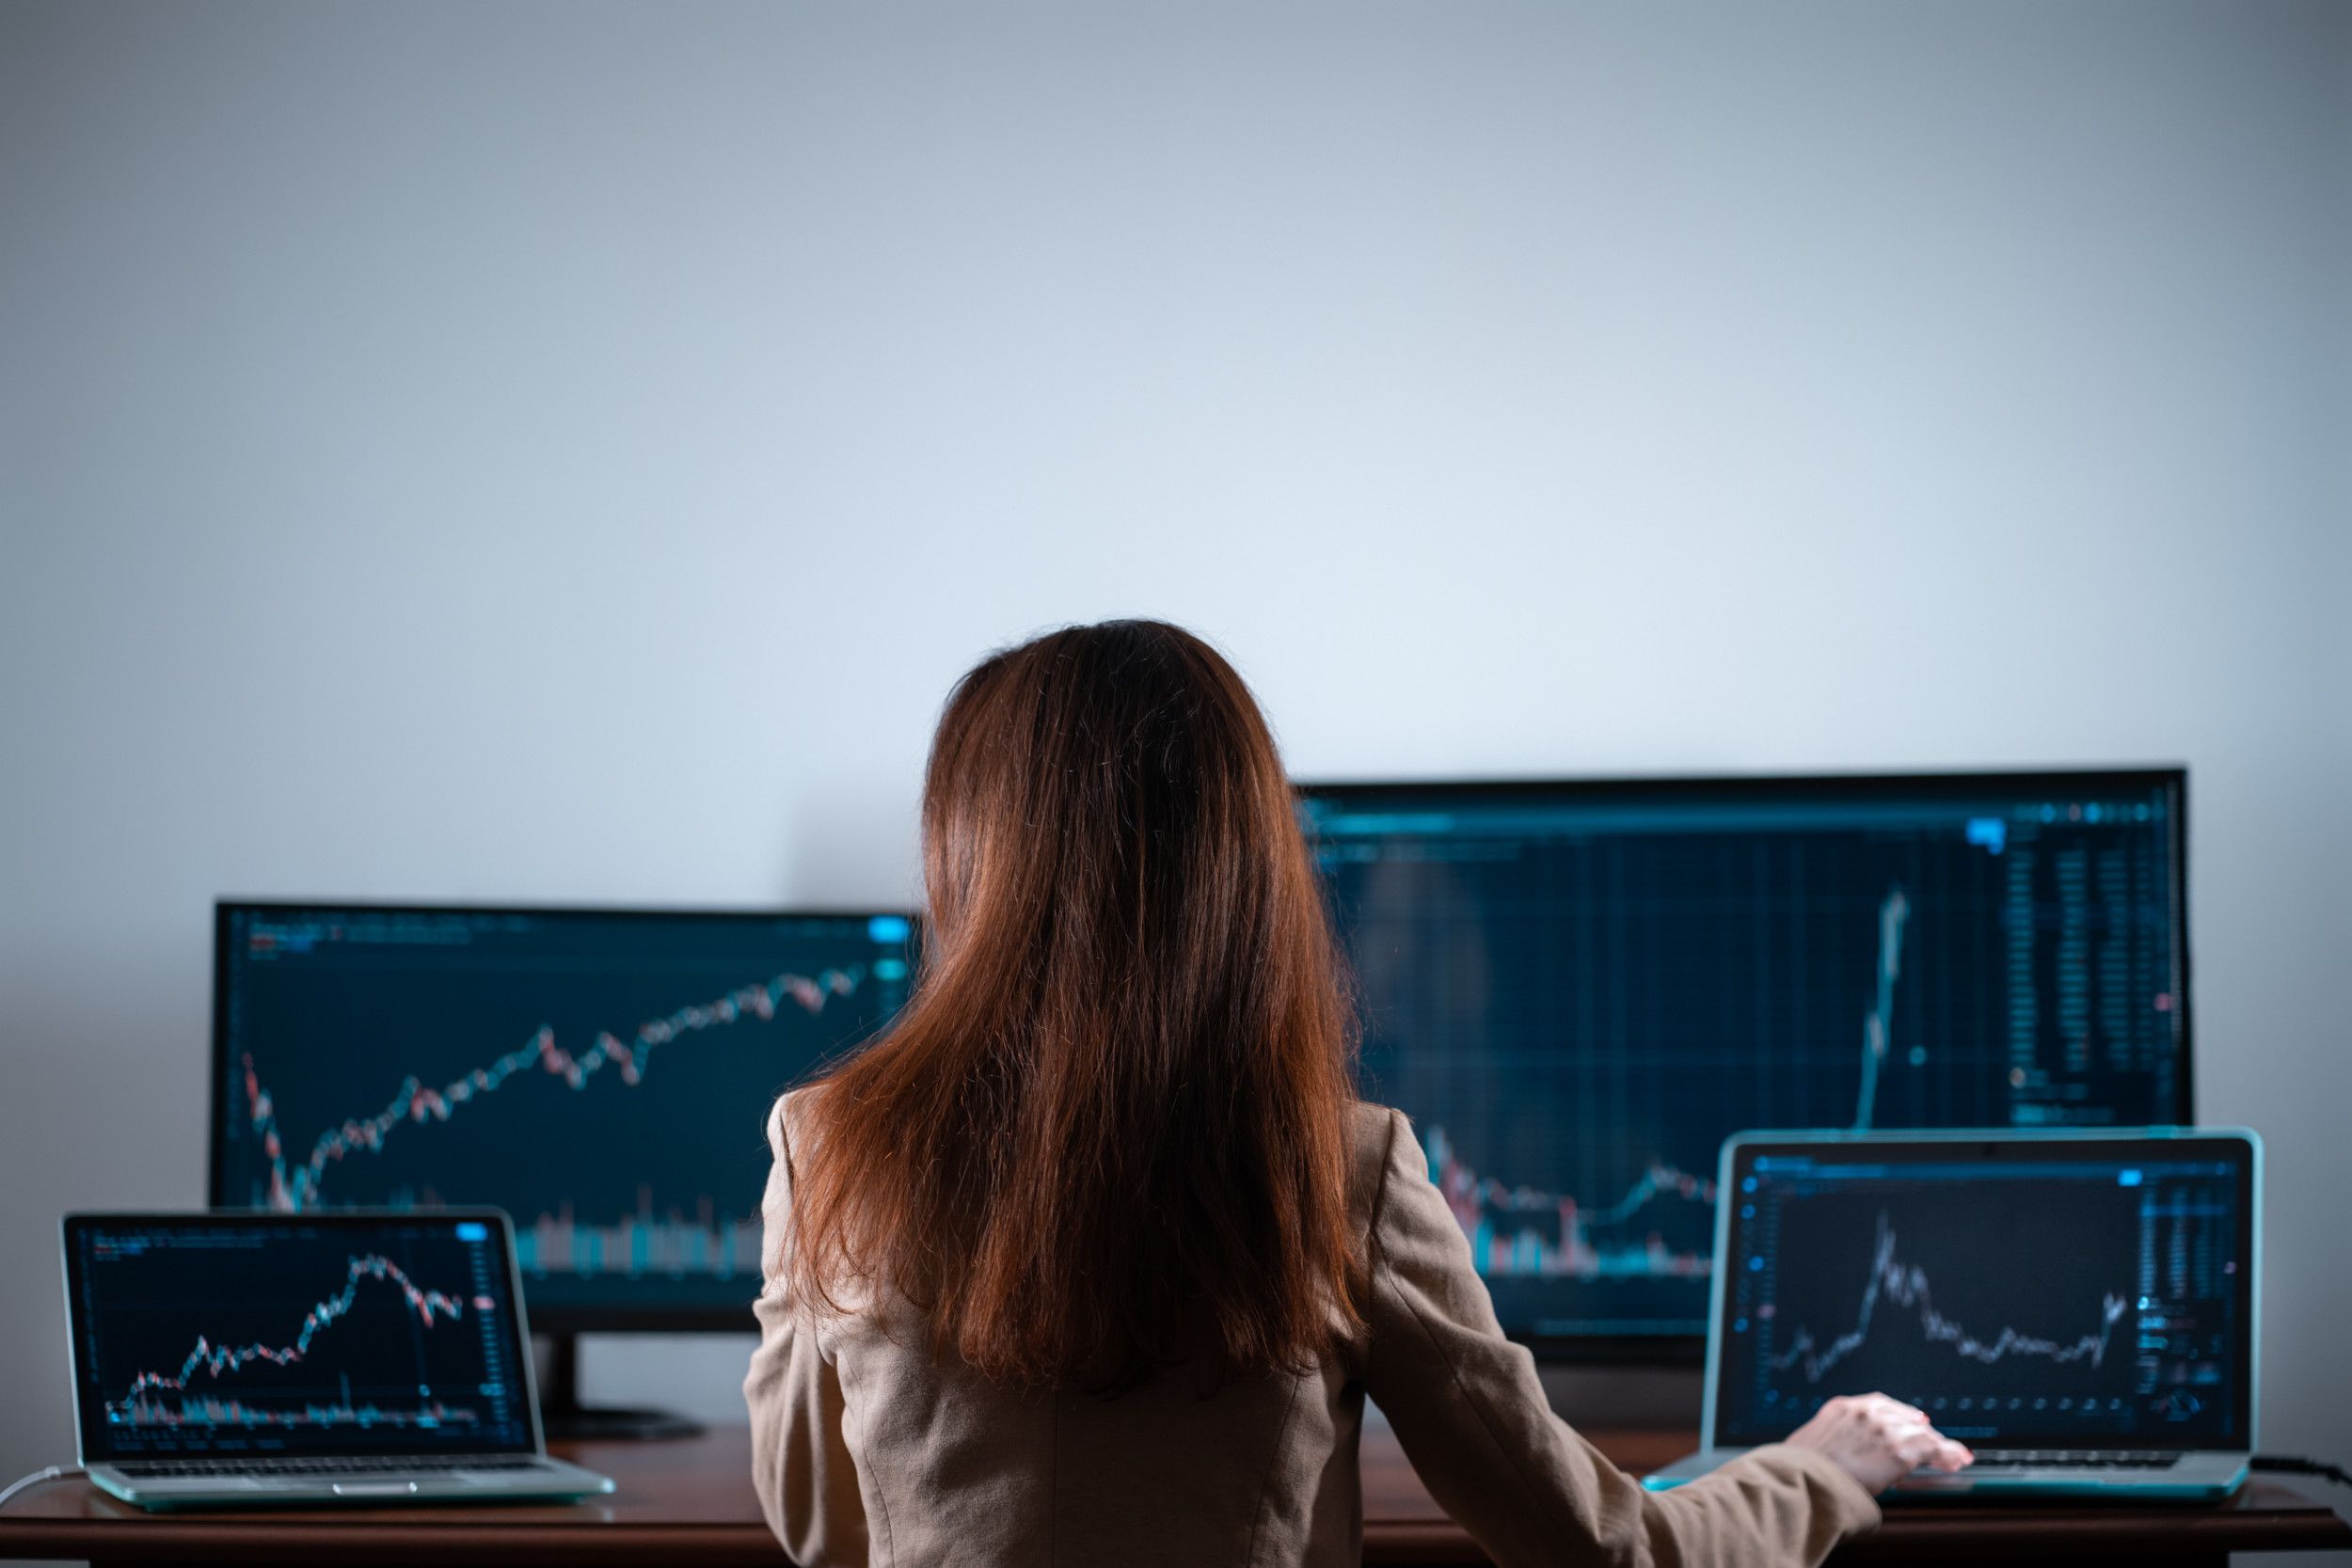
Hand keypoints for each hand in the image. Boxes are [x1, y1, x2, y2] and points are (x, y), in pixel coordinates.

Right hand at [1783, 1393, 1972, 1493]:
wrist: (1801, 1480)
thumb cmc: (1796, 1469)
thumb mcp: (1807, 1443)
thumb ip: (1827, 1442)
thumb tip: (1828, 1455)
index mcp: (1842, 1408)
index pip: (1881, 1405)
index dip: (1900, 1414)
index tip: (1912, 1420)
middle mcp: (1866, 1413)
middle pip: (1904, 1417)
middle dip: (1921, 1430)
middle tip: (1935, 1440)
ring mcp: (1884, 1430)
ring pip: (1921, 1434)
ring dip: (1938, 1445)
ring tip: (1954, 1455)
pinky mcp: (1899, 1452)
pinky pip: (1933, 1450)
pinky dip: (1948, 1454)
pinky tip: (1958, 1459)